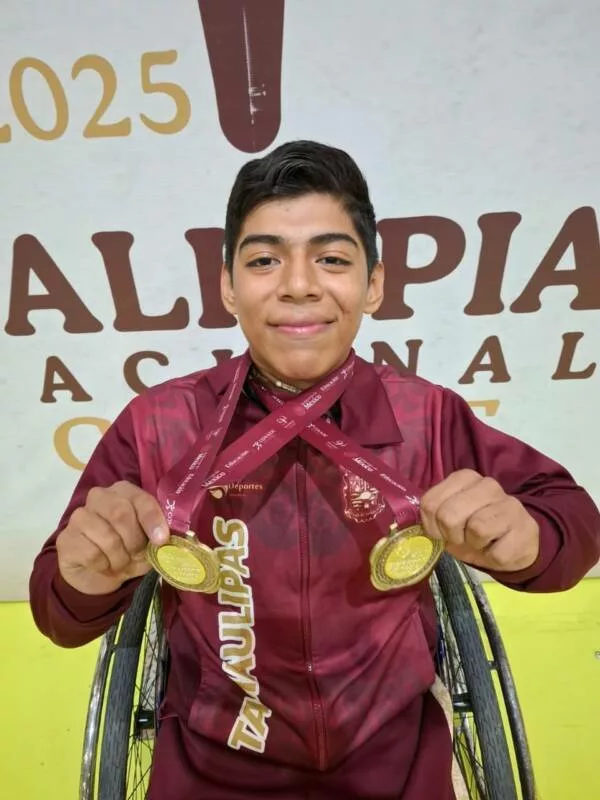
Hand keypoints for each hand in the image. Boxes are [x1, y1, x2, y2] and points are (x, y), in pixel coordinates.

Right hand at [56, 481, 169, 594]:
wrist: (97, 574)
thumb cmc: (127, 552)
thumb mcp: (148, 545)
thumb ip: (157, 538)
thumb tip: (165, 540)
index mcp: (124, 491)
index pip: (141, 499)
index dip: (152, 519)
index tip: (161, 539)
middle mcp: (99, 497)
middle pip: (121, 514)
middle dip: (135, 541)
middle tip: (137, 555)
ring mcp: (79, 516)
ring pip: (107, 537)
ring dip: (120, 558)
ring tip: (120, 562)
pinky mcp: (66, 538)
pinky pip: (92, 554)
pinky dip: (104, 566)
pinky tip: (103, 565)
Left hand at [420, 469, 539, 571]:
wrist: (514, 544)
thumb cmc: (473, 531)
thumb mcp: (449, 520)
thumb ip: (433, 515)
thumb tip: (419, 527)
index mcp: (464, 478)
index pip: (430, 503)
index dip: (431, 525)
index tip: (441, 532)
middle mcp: (488, 485)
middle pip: (448, 515)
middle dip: (451, 535)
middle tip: (461, 539)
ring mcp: (509, 504)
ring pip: (476, 529)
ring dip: (473, 545)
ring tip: (481, 542)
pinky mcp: (525, 528)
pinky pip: (496, 552)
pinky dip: (491, 557)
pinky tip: (497, 548)